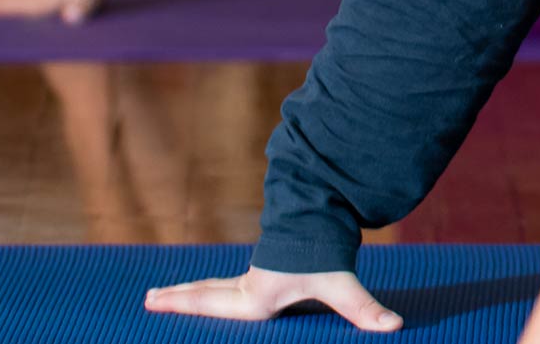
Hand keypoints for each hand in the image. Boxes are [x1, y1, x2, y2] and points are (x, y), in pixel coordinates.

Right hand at [145, 266, 400, 330]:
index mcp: (257, 295)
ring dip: (189, 292)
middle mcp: (250, 287)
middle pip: (204, 293)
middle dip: (177, 298)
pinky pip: (227, 284)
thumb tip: (393, 326)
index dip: (183, 304)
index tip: (153, 301)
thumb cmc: (327, 252)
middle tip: (147, 298)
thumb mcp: (341, 284)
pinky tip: (202, 291)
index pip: (211, 304)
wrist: (327, 213)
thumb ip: (363, 308)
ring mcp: (255, 277)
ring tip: (161, 296)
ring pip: (214, 286)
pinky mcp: (266, 272)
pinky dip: (208, 289)